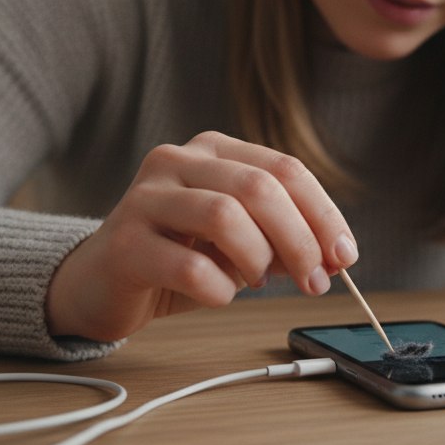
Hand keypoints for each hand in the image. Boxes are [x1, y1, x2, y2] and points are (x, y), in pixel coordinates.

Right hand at [46, 131, 357, 340]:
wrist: (99, 284)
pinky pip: (189, 267)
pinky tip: (218, 295)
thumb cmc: (177, 258)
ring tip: (260, 283)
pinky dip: (220, 289)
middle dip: (300, 240)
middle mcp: (175, 162)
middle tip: (316, 281)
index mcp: (212, 150)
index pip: (284, 168)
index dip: (323, 214)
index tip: (345, 255)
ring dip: (259, 259)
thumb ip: (281, 238)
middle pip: (259, 188)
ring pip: (225, 216)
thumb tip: (333, 255)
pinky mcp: (124, 244)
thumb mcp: (238, 242)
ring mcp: (144, 199)